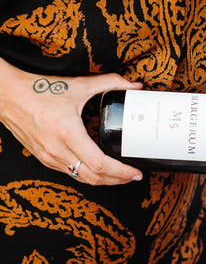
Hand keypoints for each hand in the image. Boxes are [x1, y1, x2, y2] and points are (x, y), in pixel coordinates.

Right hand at [0, 60, 143, 184]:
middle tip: (133, 176)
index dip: (120, 172)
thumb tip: (134, 84)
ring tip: (120, 176)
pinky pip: (70, 173)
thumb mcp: (78, 85)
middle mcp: (56, 149)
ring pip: (81, 179)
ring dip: (103, 181)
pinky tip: (99, 170)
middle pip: (93, 177)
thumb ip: (109, 82)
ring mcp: (48, 157)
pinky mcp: (44, 159)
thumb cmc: (39, 90)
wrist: (8, 96)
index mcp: (67, 132)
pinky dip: (88, 175)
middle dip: (117, 180)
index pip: (99, 164)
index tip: (135, 173)